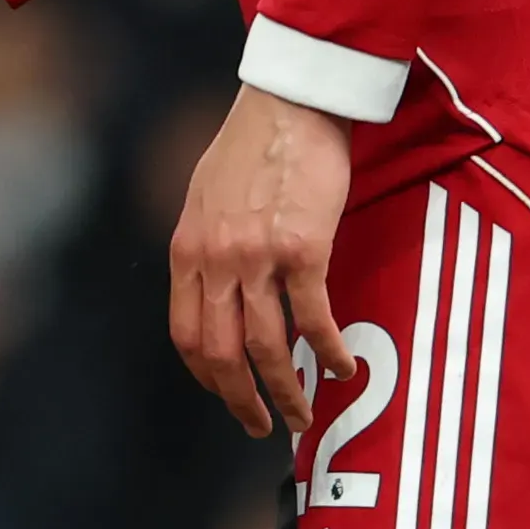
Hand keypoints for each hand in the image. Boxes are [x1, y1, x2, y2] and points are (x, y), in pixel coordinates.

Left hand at [170, 82, 352, 437]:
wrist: (289, 101)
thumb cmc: (253, 145)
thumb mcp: (205, 197)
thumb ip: (206, 246)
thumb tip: (217, 288)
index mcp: (187, 251)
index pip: (186, 335)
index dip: (207, 376)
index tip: (227, 395)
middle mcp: (215, 260)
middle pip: (221, 354)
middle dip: (242, 401)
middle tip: (263, 427)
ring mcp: (257, 257)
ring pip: (265, 348)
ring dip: (286, 391)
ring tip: (304, 415)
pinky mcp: (303, 249)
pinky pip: (313, 319)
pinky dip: (329, 351)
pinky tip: (343, 367)